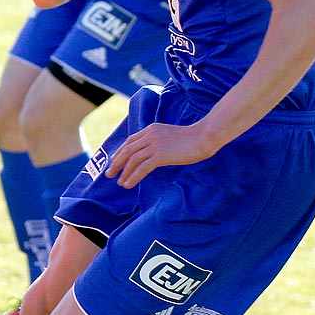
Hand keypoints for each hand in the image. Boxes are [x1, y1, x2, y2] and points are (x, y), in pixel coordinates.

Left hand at [104, 122, 220, 188]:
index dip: (120, 153)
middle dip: (116, 163)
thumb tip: (151, 156)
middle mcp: (150, 135)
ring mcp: (155, 144)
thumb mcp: (170, 137)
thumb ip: (158, 143)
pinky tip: (128, 184)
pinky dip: (133, 177)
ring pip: (132, 160)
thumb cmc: (192, 139)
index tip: (114, 162)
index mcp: (151, 129)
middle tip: (109, 174)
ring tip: (120, 183)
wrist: (205, 136)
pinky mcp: (161, 155)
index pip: (130, 141)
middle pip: (127, 150)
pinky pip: (142, 168)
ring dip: (124, 172)